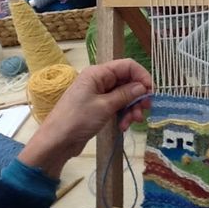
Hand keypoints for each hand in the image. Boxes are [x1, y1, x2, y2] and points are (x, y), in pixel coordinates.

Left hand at [18, 59, 151, 178]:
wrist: (56, 141)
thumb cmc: (78, 120)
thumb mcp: (104, 106)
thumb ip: (125, 94)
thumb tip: (143, 87)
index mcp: (98, 73)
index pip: (127, 66)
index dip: (142, 76)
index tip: (152, 92)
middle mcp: (99, 80)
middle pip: (127, 81)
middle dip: (137, 96)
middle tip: (144, 111)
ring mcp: (98, 94)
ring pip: (124, 96)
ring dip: (131, 109)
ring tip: (131, 123)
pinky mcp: (98, 107)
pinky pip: (117, 106)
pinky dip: (123, 115)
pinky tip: (123, 127)